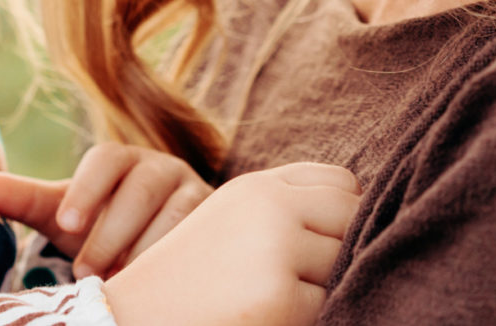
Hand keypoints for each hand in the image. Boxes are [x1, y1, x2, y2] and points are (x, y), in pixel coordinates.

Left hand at [0, 142, 212, 277]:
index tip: (66, 223)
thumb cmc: (100, 224)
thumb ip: (26, 200)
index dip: (86, 188)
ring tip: (119, 281)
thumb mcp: (64, 214)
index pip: (105, 159)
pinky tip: (156, 283)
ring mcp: (194, 191)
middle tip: (88, 272)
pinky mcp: (217, 219)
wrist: (151, 243)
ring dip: (146, 251)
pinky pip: (201, 235)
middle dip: (112, 233)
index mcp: (120, 159)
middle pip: (141, 188)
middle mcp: (160, 167)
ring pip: (176, 215)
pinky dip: (176, 260)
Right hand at [99, 163, 358, 325]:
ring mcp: (276, 248)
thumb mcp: (233, 224)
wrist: (133, 319)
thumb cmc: (191, 284)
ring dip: (325, 287)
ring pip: (344, 263)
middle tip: (306, 279)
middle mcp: (269, 206)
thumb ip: (286, 209)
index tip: (325, 243)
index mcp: (258, 186)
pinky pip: (328, 305)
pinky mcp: (279, 295)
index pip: (341, 183)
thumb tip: (362, 214)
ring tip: (280, 299)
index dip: (344, 214)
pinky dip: (308, 318)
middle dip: (343, 248)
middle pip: (352, 216)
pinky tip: (271, 318)